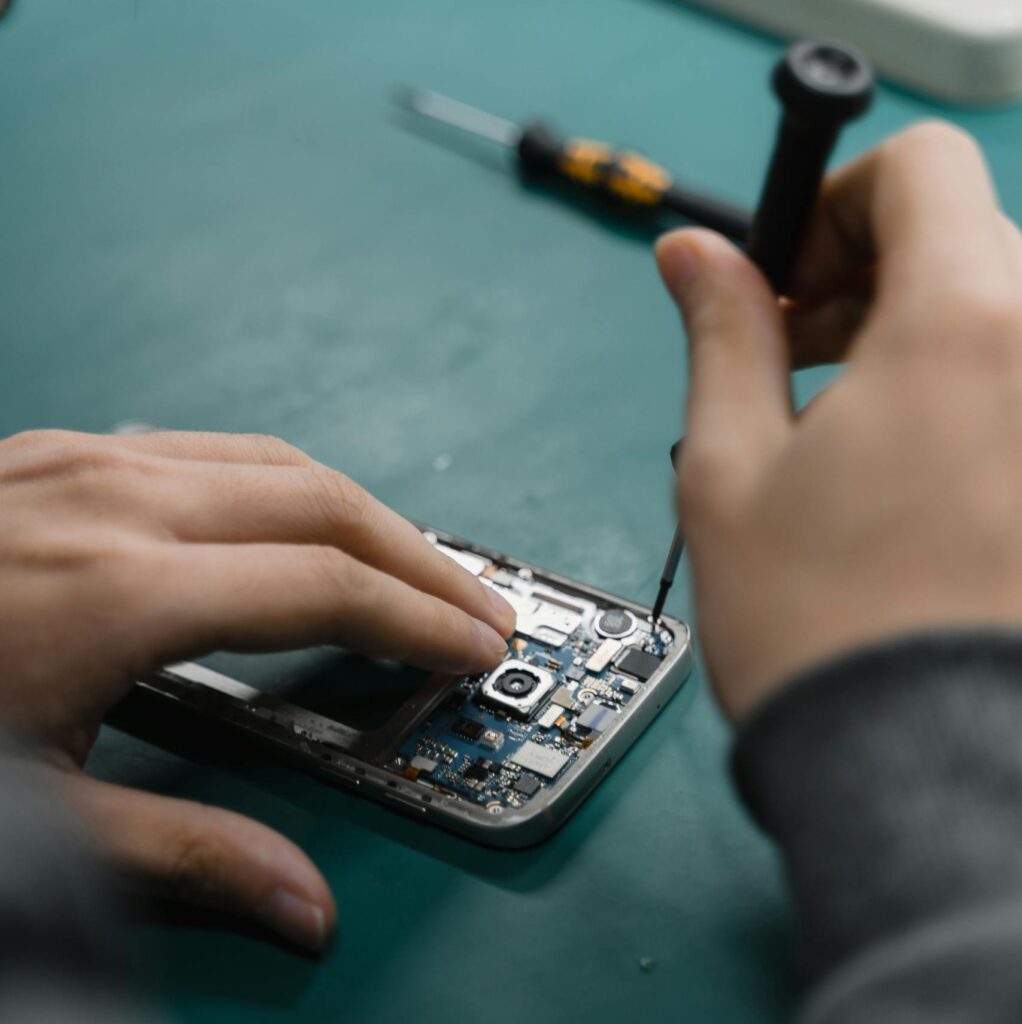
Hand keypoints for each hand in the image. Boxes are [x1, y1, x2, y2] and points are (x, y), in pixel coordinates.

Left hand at [0, 429, 514, 948]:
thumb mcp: (27, 818)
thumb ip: (181, 854)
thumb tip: (300, 906)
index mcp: (118, 591)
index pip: (324, 587)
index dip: (419, 619)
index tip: (478, 645)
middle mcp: (115, 501)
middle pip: (324, 502)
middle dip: (421, 555)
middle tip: (479, 606)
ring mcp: (85, 460)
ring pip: (275, 460)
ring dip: (362, 512)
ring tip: (414, 566)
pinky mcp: (59, 452)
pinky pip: (213, 450)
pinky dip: (287, 486)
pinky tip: (300, 526)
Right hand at [656, 122, 1021, 717]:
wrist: (918, 771)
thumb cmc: (814, 625)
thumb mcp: (731, 465)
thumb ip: (723, 333)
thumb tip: (692, 253)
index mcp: (964, 325)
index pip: (919, 171)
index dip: (835, 206)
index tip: (787, 283)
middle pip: (968, 237)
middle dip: (873, 272)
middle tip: (802, 353)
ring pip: (1007, 311)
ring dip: (925, 329)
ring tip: (856, 420)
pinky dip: (975, 388)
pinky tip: (922, 465)